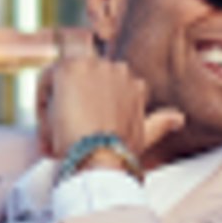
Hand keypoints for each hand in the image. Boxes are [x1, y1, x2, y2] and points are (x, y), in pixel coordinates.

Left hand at [35, 28, 179, 171]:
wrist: (100, 157)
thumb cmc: (120, 151)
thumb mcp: (144, 134)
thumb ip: (161, 122)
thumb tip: (179, 119)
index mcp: (134, 82)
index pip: (102, 89)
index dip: (89, 113)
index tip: (82, 134)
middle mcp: (116, 68)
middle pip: (82, 83)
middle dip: (72, 107)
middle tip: (65, 137)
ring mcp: (93, 65)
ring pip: (63, 81)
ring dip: (56, 106)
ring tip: (55, 135)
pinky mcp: (68, 68)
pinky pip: (46, 81)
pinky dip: (42, 104)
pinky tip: (47, 127)